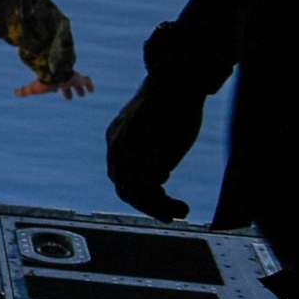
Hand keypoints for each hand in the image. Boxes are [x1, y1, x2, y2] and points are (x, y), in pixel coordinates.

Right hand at [16, 71, 95, 100]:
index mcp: (54, 81)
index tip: (54, 91)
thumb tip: (15, 93)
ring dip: (80, 89)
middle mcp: (63, 78)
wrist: (54, 72)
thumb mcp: (33, 88)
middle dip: (68, 91)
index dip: (55, 89)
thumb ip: (25, 90)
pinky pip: (87, 81)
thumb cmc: (44, 81)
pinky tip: (92, 90)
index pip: (56, 85)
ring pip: (78, 83)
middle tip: (69, 98)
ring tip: (82, 95)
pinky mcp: (79, 78)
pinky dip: (90, 85)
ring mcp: (72, 78)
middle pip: (66, 84)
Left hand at [105, 78, 206, 220]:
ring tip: (182, 211)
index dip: (138, 188)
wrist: (175, 84)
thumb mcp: (154, 126)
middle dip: (147, 205)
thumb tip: (160, 173)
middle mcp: (116, 147)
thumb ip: (152, 148)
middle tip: (171, 215)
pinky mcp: (142, 158)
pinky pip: (149, 193)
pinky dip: (165, 206)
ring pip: (134, 194)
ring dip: (158, 209)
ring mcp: (127, 155)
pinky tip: (182, 207)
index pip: (120, 172)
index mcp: (116, 137)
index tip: (161, 195)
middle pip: (123, 187)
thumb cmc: (172, 102)